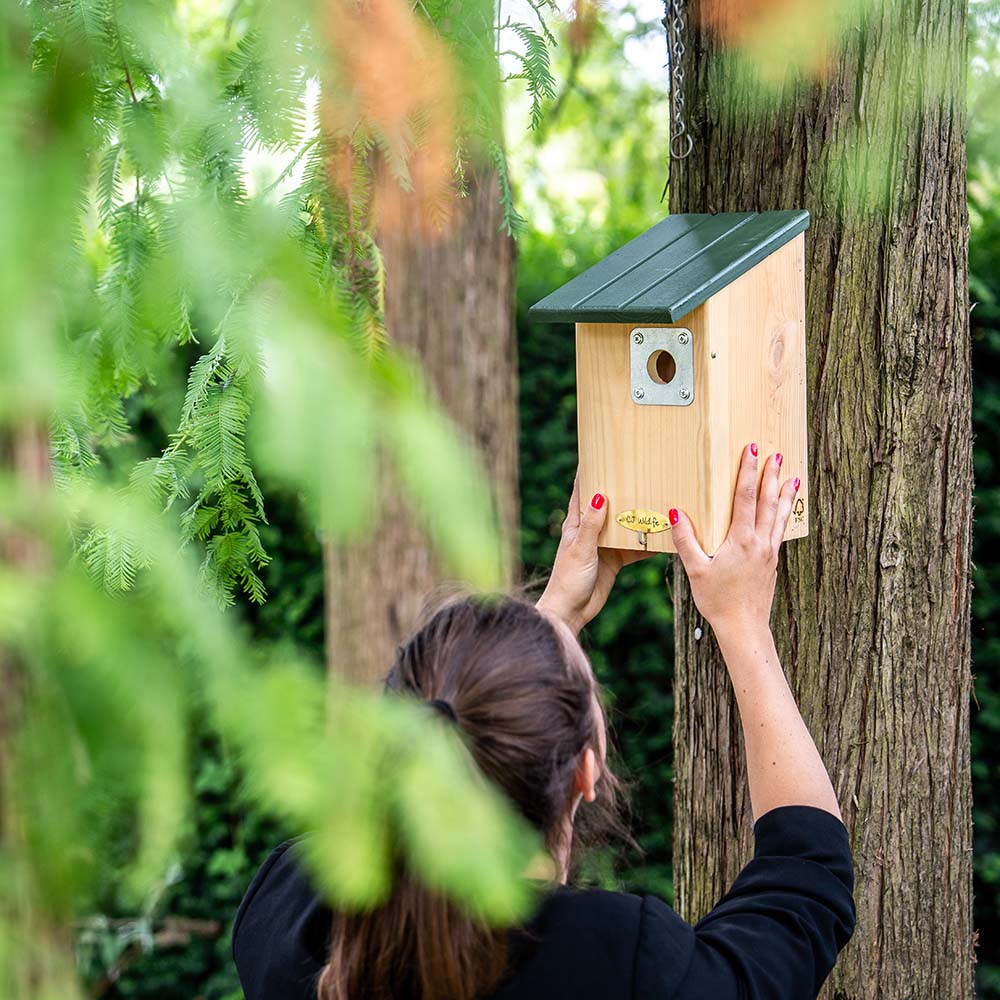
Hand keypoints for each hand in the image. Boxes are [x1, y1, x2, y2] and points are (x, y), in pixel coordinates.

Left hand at [537, 473, 651, 633]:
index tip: (599, 453)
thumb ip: (592, 525)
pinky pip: (634, 548)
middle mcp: (590, 530)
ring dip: (638, 518)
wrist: (572, 611)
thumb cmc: (568, 579)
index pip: (581, 491)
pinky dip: (647, 543)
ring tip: (659, 503)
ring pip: (624, 526)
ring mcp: (603, 545)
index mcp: (576, 523)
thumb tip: (601, 495)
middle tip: (641, 474)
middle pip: (608, 505)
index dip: (588, 472)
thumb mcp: (581, 549)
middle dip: (622, 491)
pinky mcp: (614, 560)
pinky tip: (664, 538)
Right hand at [670, 444, 799, 634]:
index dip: (748, 471)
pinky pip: (780, 531)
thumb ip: (686, 540)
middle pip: (767, 501)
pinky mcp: (772, 562)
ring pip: (779, 515)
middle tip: (776, 453)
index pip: (745, 497)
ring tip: (793, 476)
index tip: (752, 450)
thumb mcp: (695, 570)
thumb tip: (675, 513)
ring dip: (785, 494)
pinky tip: (785, 512)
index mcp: (741, 540)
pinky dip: (784, 515)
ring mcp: (769, 552)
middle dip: (771, 475)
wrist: (744, 627)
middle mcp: (760, 542)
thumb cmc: (718, 601)